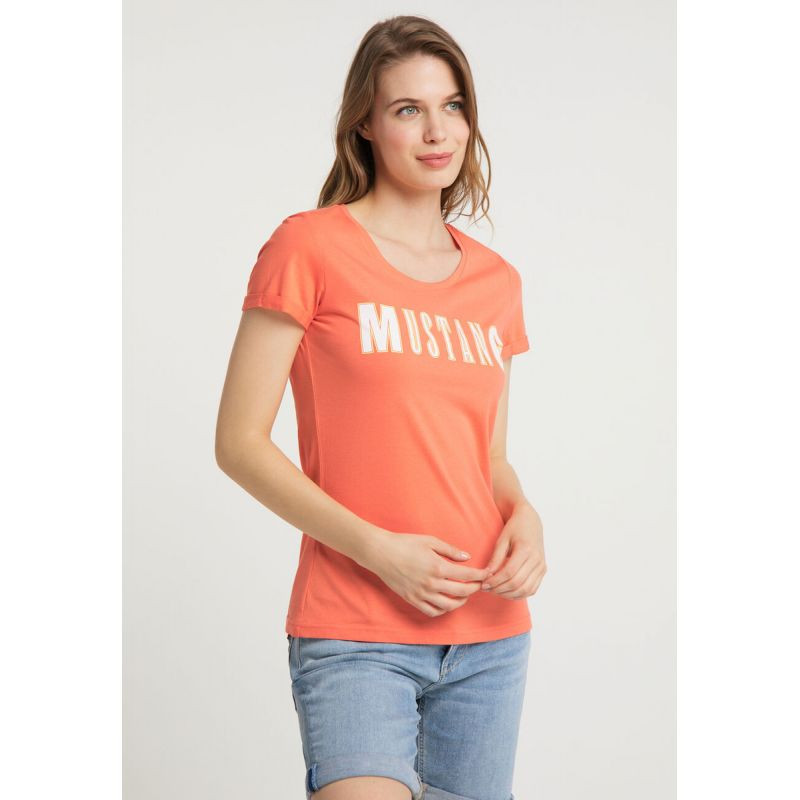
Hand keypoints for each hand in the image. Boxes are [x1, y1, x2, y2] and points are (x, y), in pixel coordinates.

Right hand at [361, 530, 492, 617]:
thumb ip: (450, 550)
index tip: (487, 573)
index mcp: (438, 567)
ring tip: (465, 595)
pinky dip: (443, 610)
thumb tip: (467, 557)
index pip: (467, 575)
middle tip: (479, 584)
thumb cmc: (405, 543)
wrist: (381, 553)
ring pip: (449, 606)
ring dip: (461, 602)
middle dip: (474, 589)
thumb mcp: (430, 541)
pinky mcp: (412, 600)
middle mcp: (432, 583)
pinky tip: (447, 602)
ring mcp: (422, 594)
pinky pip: (432, 611)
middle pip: (461, 592)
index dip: (480, 575)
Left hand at [481, 504, 546, 598]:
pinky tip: (507, 592)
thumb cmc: (514, 529)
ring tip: (495, 591)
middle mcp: (537, 560)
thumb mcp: (502, 540)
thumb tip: (487, 576)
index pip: (509, 572)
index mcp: (526, 549)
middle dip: (500, 589)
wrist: (531, 522)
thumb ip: (495, 558)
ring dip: (509, 594)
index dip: (495, 581)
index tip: (484, 584)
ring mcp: (542, 566)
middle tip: (487, 589)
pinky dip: (519, 594)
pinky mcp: (543, 571)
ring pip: (525, 590)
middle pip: (517, 583)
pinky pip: (532, 589)